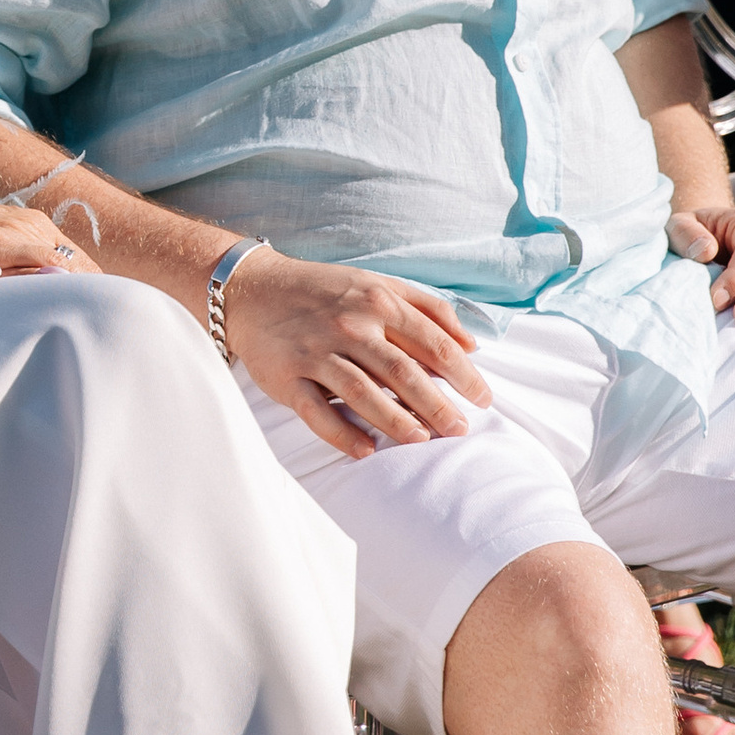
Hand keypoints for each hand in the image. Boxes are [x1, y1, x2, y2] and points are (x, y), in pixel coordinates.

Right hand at [223, 250, 492, 456]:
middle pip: (403, 372)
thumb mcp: (376, 283)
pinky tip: (366, 452)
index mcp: (377, 302)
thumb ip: (427, 307)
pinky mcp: (286, 378)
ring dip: (396, 421)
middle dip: (437, 404)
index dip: (463, 374)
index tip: (483, 399)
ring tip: (422, 442)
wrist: (251, 290)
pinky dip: (342, 433)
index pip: (431, 342)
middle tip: (460, 430)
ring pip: (363, 392)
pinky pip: (317, 412)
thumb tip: (472, 343)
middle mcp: (349, 325)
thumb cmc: (324, 290)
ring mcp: (315, 352)